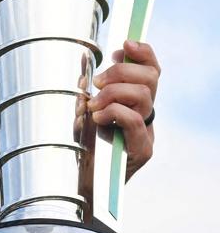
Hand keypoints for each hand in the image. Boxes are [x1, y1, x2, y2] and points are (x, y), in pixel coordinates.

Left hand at [89, 39, 159, 179]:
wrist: (79, 188)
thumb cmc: (80, 150)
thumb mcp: (80, 112)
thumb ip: (86, 89)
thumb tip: (84, 60)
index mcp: (135, 104)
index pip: (152, 70)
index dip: (142, 53)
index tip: (122, 44)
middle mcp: (146, 116)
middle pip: (151, 78)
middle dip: (122, 71)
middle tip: (98, 83)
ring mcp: (146, 133)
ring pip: (144, 96)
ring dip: (114, 92)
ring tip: (94, 104)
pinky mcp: (142, 150)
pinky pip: (134, 120)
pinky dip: (114, 111)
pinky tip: (98, 117)